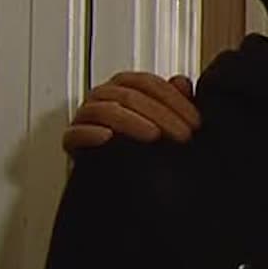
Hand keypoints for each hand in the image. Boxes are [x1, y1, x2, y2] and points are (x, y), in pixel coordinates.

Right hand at [60, 72, 200, 152]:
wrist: (125, 185)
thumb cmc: (146, 147)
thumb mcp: (168, 125)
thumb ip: (175, 101)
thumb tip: (182, 83)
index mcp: (124, 86)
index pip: (148, 83)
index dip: (174, 99)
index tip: (195, 122)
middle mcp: (103, 96)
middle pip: (129, 95)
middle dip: (161, 114)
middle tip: (182, 135)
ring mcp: (86, 117)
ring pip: (105, 109)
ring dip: (132, 121)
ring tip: (153, 136)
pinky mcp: (72, 141)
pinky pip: (75, 132)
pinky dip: (91, 133)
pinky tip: (109, 138)